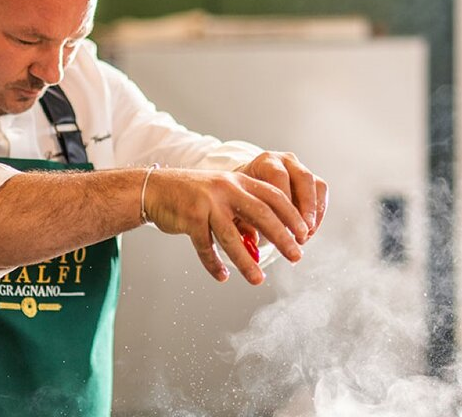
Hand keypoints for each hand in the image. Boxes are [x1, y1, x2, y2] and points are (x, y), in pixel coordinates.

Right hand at [144, 167, 316, 285]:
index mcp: (239, 181)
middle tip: (296, 256)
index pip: (274, 196)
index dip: (292, 215)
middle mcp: (226, 189)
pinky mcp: (190, 217)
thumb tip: (262, 241)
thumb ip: (243, 211)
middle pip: (262, 214)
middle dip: (282, 238)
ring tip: (258, 279)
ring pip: (232, 237)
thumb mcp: (222, 194)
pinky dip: (213, 264)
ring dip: (247, 262)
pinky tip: (222, 276)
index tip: (305, 234)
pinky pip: (205, 246)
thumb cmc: (193, 195)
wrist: (156, 189)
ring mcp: (207, 203)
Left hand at [234, 152, 327, 242]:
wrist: (249, 186)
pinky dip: (319, 212)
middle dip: (305, 207)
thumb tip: (252, 241)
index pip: (278, 176)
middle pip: (303, 178)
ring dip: (314, 212)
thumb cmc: (243, 196)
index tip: (283, 226)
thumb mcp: (239, 202)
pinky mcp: (311, 179)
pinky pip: (322, 192)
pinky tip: (310, 230)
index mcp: (265, 162)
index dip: (284, 202)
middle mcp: (285, 161)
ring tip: (306, 234)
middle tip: (302, 232)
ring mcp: (300, 168)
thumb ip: (244, 217)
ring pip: (316, 185)